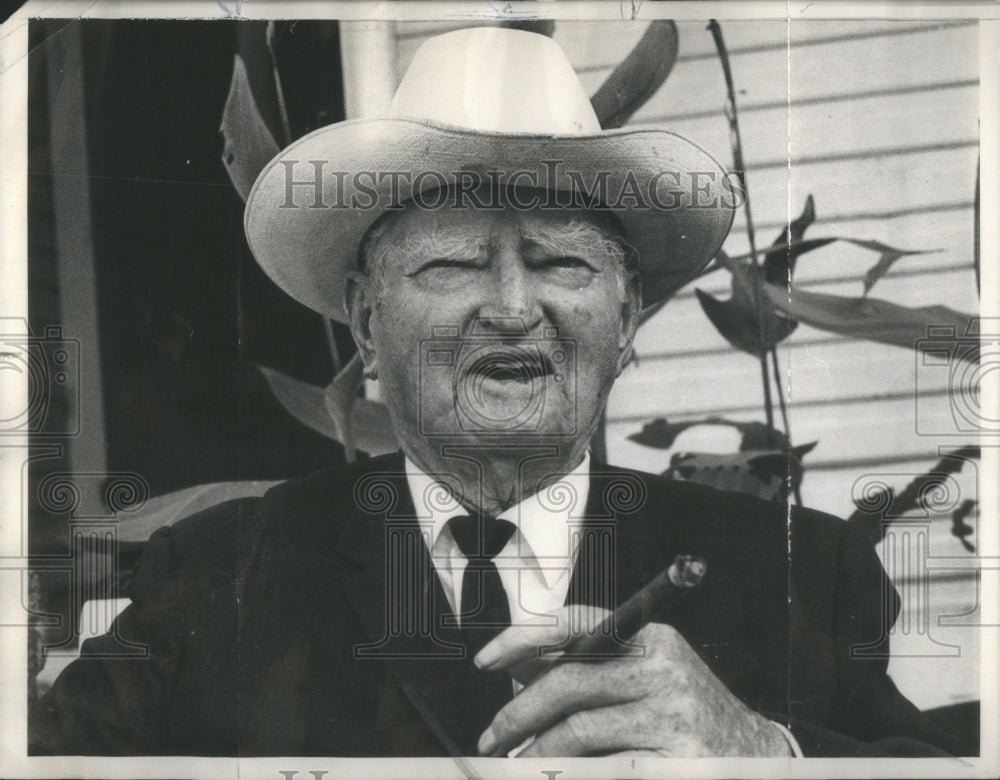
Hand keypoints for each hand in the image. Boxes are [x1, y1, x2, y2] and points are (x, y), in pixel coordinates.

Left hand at [473, 605, 792, 756]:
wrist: (751, 756)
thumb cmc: (683, 713)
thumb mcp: (645, 677)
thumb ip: (589, 669)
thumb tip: (517, 670)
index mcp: (651, 638)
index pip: (577, 623)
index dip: (525, 636)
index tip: (486, 659)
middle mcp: (663, 669)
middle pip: (570, 681)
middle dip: (519, 711)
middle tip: (491, 734)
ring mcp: (672, 715)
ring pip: (579, 731)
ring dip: (537, 751)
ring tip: (519, 762)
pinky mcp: (674, 761)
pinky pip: (603, 769)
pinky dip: (570, 774)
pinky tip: (554, 775)